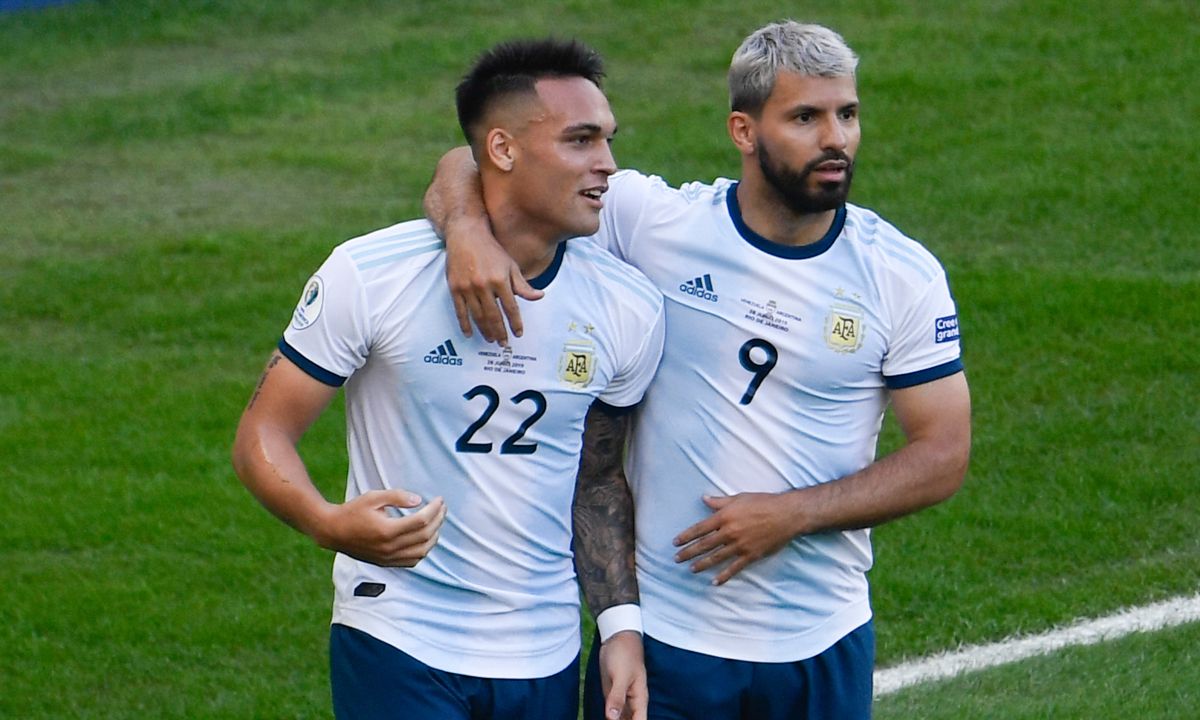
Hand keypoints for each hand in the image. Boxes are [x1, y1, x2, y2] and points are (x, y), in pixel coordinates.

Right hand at [314, 489, 445, 566]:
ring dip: (434, 537)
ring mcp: (388, 558)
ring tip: (437, 522)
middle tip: (442, 508)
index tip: (439, 500)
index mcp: (387, 530)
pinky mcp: (386, 563)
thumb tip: (418, 500)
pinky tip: (425, 539)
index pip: (421, 521)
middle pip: (425, 536)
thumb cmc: (352, 511)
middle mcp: (389, 547)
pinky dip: (423, 551)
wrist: (332, 531)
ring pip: (422, 552)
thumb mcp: (373, 497)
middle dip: (438, 521)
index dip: (434, 510)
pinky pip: (412, 561)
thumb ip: (397, 497)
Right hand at [445, 221, 543, 345]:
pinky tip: (470, 333)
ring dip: (485, 330)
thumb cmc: (491, 250)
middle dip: (500, 332)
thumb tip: (539, 296)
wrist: (466, 234)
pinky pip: (460, 311)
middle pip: (494, 316)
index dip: (515, 323)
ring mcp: (467, 288)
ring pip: (477, 316)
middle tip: (504, 343)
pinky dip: (465, 324)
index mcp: (500, 280)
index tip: (518, 333)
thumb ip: (523, 285)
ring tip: (491, 339)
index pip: (511, 308)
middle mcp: (484, 285)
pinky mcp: (454, 288)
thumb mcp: (511, 265)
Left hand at [598, 630, 646, 719]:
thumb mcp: (620, 676)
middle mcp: (632, 702)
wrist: (617, 636)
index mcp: (640, 699)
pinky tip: (607, 719)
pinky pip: (612, 713)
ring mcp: (622, 699)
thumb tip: (613, 719)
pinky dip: (610, 719)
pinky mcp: (612, 695)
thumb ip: (616, 698)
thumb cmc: (624, 654)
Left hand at [673, 493, 796, 584]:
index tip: (676, 542)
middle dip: (688, 552)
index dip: (686, 536)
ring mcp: (740, 545)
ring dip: (702, 564)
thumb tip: (703, 499)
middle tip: (677, 559)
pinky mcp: (751, 555)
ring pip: (716, 557)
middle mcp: (729, 532)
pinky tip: (714, 582)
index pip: (700, 528)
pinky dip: (724, 576)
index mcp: (725, 516)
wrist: (787, 515)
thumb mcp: (739, 498)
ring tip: (691, 570)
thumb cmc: (763, 502)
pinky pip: (734, 568)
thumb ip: (719, 501)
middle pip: (704, 544)